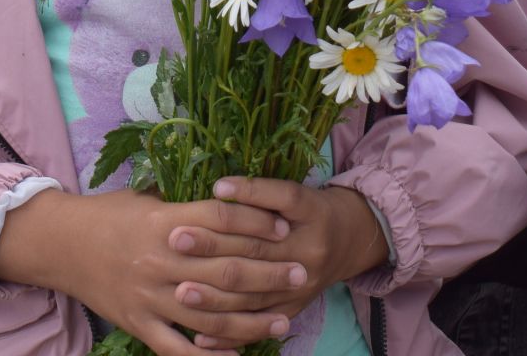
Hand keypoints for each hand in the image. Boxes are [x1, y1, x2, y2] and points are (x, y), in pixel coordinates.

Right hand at [0, 188, 298, 355]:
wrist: (59, 244)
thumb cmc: (108, 214)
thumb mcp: (147, 196)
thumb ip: (186, 201)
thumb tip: (231, 193)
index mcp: (164, 222)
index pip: (221, 221)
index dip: (256, 223)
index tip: (284, 229)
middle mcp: (160, 260)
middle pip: (225, 269)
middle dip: (269, 274)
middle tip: (301, 273)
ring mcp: (149, 297)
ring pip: (210, 315)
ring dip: (252, 320)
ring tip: (284, 319)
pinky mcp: (138, 324)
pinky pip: (178, 348)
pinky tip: (238, 355)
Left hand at [172, 177, 389, 345]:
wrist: (350, 241)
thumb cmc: (310, 210)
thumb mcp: (295, 192)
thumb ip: (262, 191)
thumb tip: (217, 189)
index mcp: (311, 212)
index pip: (279, 198)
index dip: (248, 193)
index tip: (212, 191)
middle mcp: (308, 250)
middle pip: (257, 248)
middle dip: (213, 245)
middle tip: (176, 239)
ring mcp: (301, 286)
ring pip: (254, 295)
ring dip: (215, 295)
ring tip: (181, 291)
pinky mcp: (293, 310)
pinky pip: (258, 326)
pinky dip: (229, 334)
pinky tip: (200, 337)